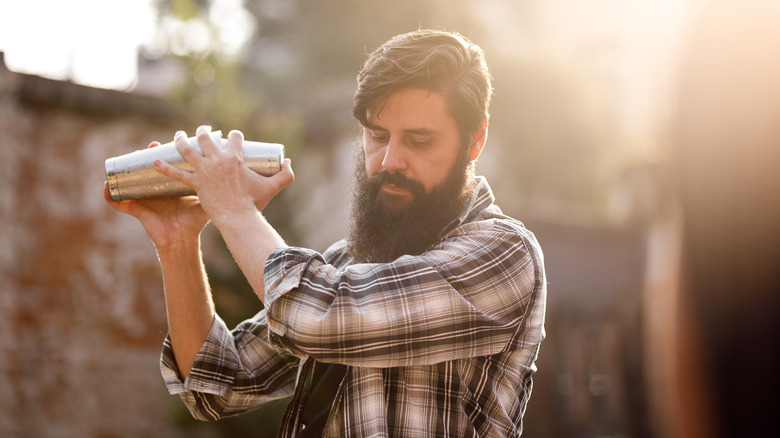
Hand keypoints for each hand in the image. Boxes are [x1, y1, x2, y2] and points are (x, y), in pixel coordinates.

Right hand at [104, 140, 209, 249]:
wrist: (183, 240)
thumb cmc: (194, 222)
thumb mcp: (204, 202)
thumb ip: (216, 190)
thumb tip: (233, 176)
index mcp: (170, 188)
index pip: (166, 166)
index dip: (165, 154)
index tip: (169, 141)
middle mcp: (156, 192)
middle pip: (148, 170)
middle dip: (146, 156)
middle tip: (151, 145)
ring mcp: (145, 200)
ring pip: (131, 182)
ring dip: (126, 170)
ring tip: (126, 160)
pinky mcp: (137, 211)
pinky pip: (120, 203)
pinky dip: (110, 196)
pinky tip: (105, 187)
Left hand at [153, 126, 294, 224]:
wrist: (239, 218)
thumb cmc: (255, 203)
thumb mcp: (273, 187)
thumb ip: (286, 175)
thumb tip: (289, 163)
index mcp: (236, 157)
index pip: (234, 137)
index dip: (233, 135)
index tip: (231, 138)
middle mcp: (219, 160)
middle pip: (206, 137)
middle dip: (203, 131)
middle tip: (202, 132)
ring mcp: (205, 171)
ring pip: (188, 149)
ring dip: (180, 140)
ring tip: (177, 136)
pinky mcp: (196, 183)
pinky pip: (176, 174)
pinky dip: (164, 167)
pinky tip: (154, 160)